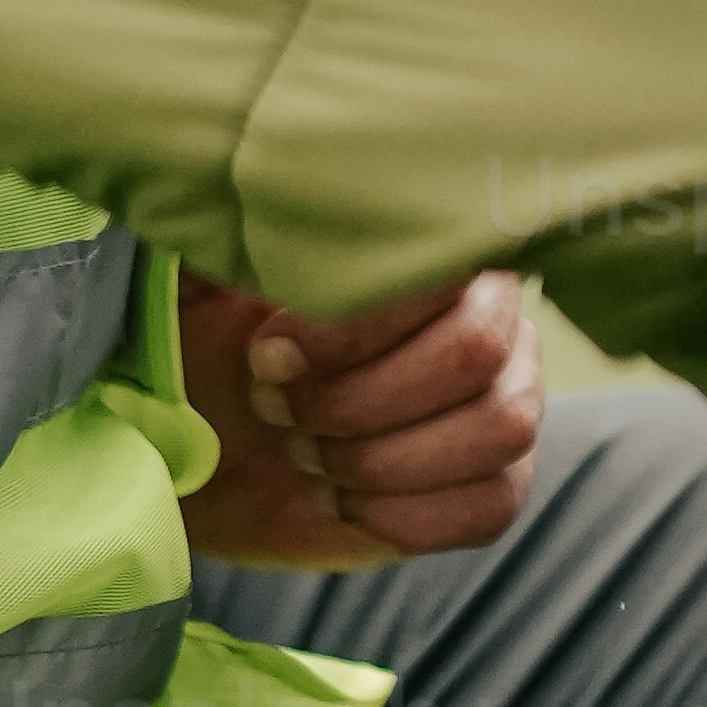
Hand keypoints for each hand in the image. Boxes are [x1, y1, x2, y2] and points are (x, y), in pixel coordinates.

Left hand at [173, 267, 542, 570]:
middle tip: (275, 411)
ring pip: (499, 429)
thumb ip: (225, 237)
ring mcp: (506, 401)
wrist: (211, 453)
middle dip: (357, 399)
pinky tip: (338, 500)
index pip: (442, 268)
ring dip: (381, 457)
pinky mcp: (494, 485)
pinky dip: (402, 511)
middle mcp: (491, 315)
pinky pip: (491, 504)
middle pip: (474, 352)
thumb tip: (224, 194)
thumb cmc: (211, 354)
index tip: (268, 354)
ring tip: (305, 456)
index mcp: (427, 252)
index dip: (354, 325)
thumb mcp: (200, 286)